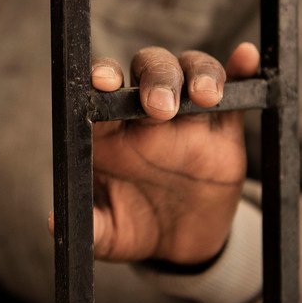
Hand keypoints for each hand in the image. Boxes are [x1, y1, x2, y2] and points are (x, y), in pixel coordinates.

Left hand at [88, 43, 259, 264]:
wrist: (182, 245)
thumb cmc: (135, 228)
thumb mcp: (110, 235)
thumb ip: (89, 226)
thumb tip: (55, 223)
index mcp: (112, 132)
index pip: (104, 91)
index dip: (102, 78)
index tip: (104, 82)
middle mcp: (147, 114)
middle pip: (150, 69)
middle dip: (156, 78)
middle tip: (160, 108)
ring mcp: (188, 116)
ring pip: (192, 70)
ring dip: (199, 73)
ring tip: (205, 96)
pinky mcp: (223, 127)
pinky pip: (236, 90)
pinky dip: (240, 70)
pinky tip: (246, 57)